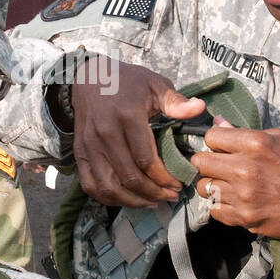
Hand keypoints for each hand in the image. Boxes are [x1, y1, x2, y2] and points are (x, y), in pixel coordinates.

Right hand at [72, 58, 204, 207]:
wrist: (90, 76)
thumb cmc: (127, 82)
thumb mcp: (154, 84)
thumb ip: (175, 101)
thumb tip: (199, 108)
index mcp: (126, 117)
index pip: (146, 160)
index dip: (164, 178)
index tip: (178, 184)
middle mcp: (105, 134)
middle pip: (129, 178)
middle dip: (153, 193)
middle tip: (170, 196)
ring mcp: (89, 146)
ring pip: (109, 187)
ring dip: (132, 201)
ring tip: (152, 202)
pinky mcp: (80, 153)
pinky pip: (90, 185)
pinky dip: (108, 198)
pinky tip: (127, 199)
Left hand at [191, 127, 279, 238]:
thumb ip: (245, 132)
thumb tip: (218, 122)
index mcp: (254, 144)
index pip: (211, 136)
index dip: (215, 142)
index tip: (222, 148)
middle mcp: (244, 168)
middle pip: (200, 162)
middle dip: (208, 163)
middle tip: (219, 167)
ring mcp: (243, 195)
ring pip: (204, 187)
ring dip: (214, 185)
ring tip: (228, 185)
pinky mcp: (245, 217)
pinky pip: (215, 210)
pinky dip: (222, 206)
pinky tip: (235, 201)